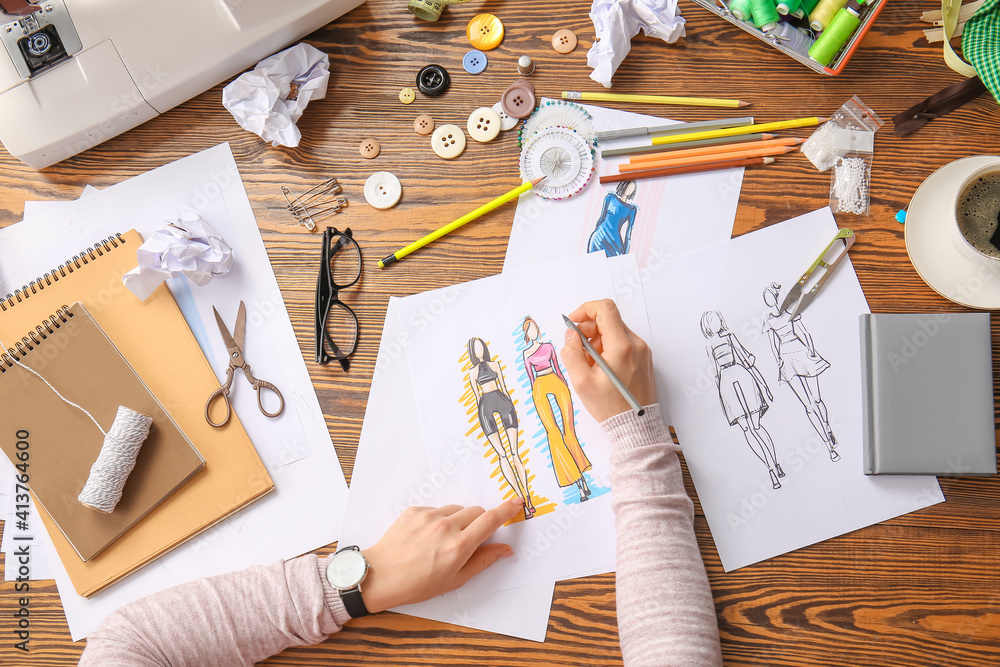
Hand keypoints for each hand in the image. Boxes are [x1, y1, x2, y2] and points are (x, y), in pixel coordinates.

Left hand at [359, 497, 522, 612]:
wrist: (380, 576)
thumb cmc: (417, 584)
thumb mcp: (455, 579)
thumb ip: (483, 561)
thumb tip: (506, 549)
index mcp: (459, 546)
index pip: (491, 520)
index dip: (507, 509)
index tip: (517, 502)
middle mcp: (445, 527)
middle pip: (476, 511)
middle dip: (479, 522)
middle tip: (469, 539)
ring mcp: (429, 516)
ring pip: (457, 509)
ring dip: (458, 521)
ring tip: (442, 542)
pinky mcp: (415, 510)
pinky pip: (437, 510)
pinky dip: (438, 520)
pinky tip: (426, 537)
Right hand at [560, 299, 655, 421]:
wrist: (636, 427)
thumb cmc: (610, 407)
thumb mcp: (581, 382)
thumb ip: (571, 353)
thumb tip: (571, 336)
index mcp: (622, 346)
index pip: (605, 309)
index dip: (585, 310)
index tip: (573, 323)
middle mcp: (636, 345)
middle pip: (609, 320)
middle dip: (588, 330)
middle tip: (577, 349)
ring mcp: (642, 352)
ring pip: (615, 331)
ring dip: (597, 340)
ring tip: (589, 364)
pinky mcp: (644, 359)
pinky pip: (623, 343)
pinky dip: (608, 348)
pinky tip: (600, 368)